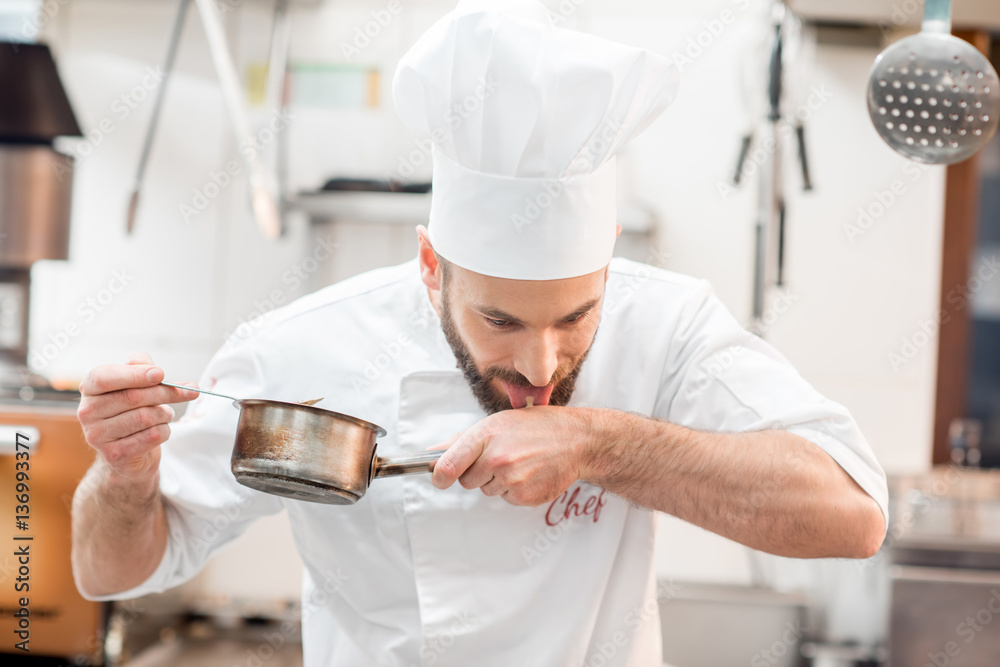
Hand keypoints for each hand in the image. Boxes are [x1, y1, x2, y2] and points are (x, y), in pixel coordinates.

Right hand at [77, 352, 199, 481]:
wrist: (130, 452)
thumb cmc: (132, 410)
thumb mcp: (134, 383)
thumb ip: (140, 367)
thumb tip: (153, 369)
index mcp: (90, 389)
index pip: (105, 377)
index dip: (135, 374)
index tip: (161, 374)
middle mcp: (87, 412)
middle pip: (132, 397)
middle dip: (165, 393)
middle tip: (188, 391)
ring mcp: (97, 436)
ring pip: (145, 417)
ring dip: (165, 414)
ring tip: (165, 414)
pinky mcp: (115, 455)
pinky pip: (152, 436)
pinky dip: (165, 431)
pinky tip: (160, 430)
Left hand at [429, 407, 594, 506]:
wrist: (576, 440)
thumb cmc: (535, 427)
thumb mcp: (497, 422)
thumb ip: (461, 441)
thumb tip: (432, 453)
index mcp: (485, 436)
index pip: (448, 465)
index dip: (439, 476)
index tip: (438, 479)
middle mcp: (497, 459)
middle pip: (467, 481)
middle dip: (477, 472)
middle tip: (500, 457)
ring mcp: (511, 480)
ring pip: (487, 490)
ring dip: (498, 481)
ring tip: (520, 462)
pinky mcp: (524, 497)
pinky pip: (506, 499)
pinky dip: (514, 490)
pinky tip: (529, 473)